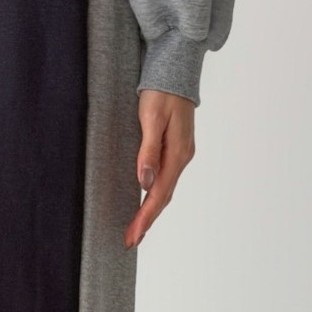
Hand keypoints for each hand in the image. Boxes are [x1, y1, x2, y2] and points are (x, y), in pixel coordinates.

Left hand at [124, 89, 195, 248]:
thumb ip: (148, 151)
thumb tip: (144, 182)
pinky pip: (165, 179)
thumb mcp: (152, 119)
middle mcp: (181, 158)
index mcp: (177, 154)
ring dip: (150, 211)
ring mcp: (180, 154)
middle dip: (146, 221)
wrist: (175, 71)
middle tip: (129, 240)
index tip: (132, 235)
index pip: (159, 194)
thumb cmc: (162, 92)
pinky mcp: (174, 149)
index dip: (144, 217)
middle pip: (163, 197)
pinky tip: (146, 202)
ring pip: (165, 190)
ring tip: (136, 230)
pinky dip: (155, 196)